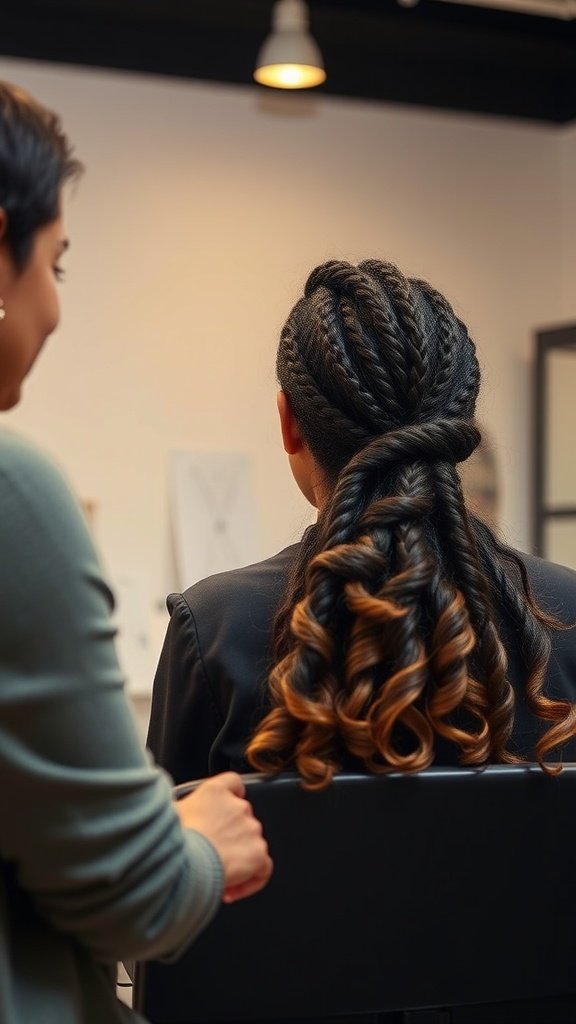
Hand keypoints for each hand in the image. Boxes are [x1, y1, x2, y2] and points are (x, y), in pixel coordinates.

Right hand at [175, 772, 272, 903]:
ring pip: (252, 844)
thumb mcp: (170, 814)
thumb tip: (173, 818)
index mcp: (216, 791)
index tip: (226, 811)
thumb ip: (183, 811)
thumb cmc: (171, 838)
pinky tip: (231, 891)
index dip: (233, 796)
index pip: (233, 783)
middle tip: (211, 857)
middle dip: (230, 839)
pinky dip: (251, 881)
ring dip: (238, 862)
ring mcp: (251, 829)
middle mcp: (238, 807)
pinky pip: (263, 869)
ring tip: (215, 878)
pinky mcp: (257, 853)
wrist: (182, 860)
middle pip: (243, 819)